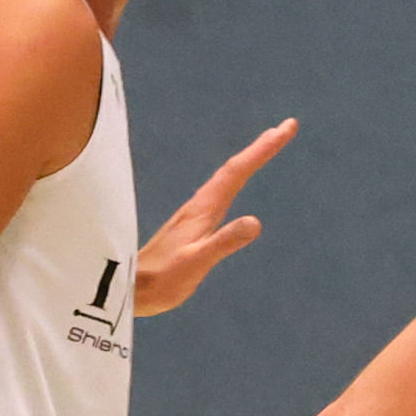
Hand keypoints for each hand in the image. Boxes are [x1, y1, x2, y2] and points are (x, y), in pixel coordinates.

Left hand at [125, 119, 297, 314]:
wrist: (129, 288)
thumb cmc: (162, 280)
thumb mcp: (198, 262)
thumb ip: (224, 241)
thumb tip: (255, 222)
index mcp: (204, 209)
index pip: (238, 171)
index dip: (263, 149)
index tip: (286, 128)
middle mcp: (199, 205)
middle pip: (233, 168)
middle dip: (260, 147)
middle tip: (285, 128)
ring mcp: (193, 214)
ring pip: (225, 178)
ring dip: (247, 160)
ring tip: (265, 147)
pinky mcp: (190, 225)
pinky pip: (219, 192)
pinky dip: (233, 179)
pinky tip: (231, 185)